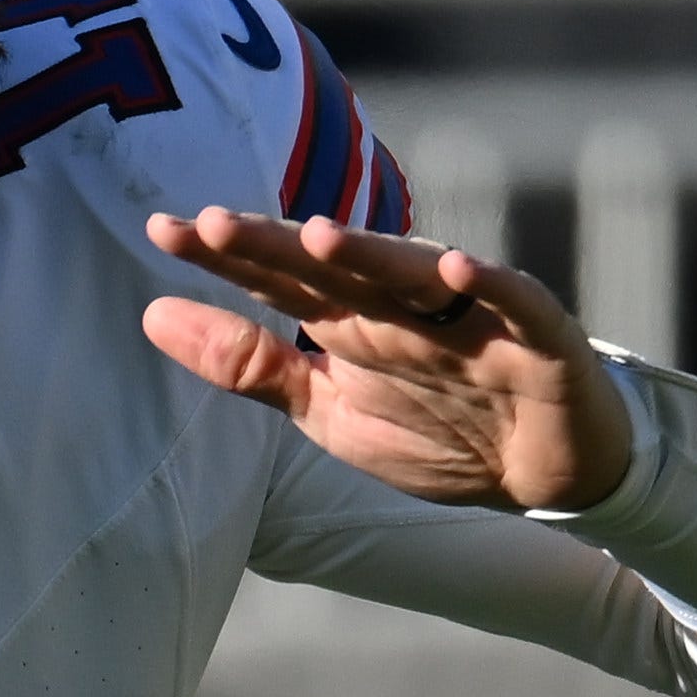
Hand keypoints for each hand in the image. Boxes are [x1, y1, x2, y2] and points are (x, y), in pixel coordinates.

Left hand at [137, 210, 641, 516]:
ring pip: (416, 275)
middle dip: (279, 245)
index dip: (225, 257)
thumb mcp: (325, 408)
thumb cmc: (434, 427)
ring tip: (319, 233)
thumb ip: (248, 363)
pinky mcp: (539, 337)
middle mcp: (405, 305)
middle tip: (217, 224)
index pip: (279, 277)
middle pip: (336, 267)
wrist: (545, 472)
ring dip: (373, 253)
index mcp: (351, 319)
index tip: (162, 230)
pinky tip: (456, 269)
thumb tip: (151, 314)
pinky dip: (489, 285)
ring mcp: (473, 315)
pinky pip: (514, 302)